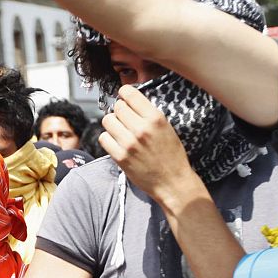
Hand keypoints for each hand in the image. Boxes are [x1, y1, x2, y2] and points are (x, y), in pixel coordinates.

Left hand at [99, 85, 207, 206]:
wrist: (173, 183)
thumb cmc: (172, 156)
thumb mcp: (167, 128)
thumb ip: (149, 114)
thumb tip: (130, 101)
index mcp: (155, 118)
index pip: (130, 94)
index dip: (124, 94)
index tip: (124, 97)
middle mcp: (141, 129)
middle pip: (117, 107)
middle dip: (120, 111)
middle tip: (125, 119)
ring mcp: (129, 143)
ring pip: (107, 120)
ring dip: (112, 124)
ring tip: (121, 131)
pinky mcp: (120, 157)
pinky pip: (104, 138)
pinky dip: (108, 139)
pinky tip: (117, 143)